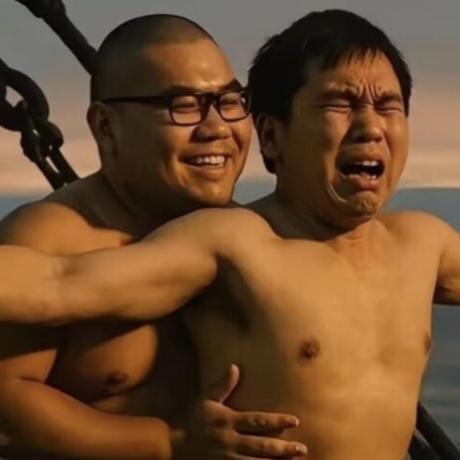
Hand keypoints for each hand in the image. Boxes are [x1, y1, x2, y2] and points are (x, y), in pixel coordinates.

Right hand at [172, 364, 306, 458]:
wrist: (175, 447)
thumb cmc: (194, 421)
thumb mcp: (206, 400)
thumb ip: (222, 386)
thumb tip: (235, 367)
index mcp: (228, 421)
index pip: (256, 421)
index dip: (276, 421)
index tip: (294, 421)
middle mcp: (230, 441)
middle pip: (261, 446)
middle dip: (283, 448)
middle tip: (302, 449)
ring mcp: (227, 459)